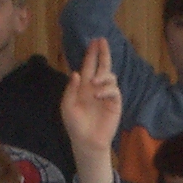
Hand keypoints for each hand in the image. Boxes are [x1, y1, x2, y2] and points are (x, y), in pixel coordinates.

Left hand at [61, 41, 122, 182]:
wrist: (86, 141)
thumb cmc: (75, 124)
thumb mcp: (67, 106)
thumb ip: (71, 90)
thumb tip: (76, 73)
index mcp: (83, 87)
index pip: (88, 66)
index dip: (91, 54)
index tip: (93, 42)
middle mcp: (96, 87)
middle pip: (102, 66)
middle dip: (102, 53)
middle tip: (102, 41)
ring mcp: (106, 95)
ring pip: (109, 76)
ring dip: (102, 75)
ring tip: (94, 82)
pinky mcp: (115, 103)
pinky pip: (114, 90)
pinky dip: (107, 89)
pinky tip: (98, 94)